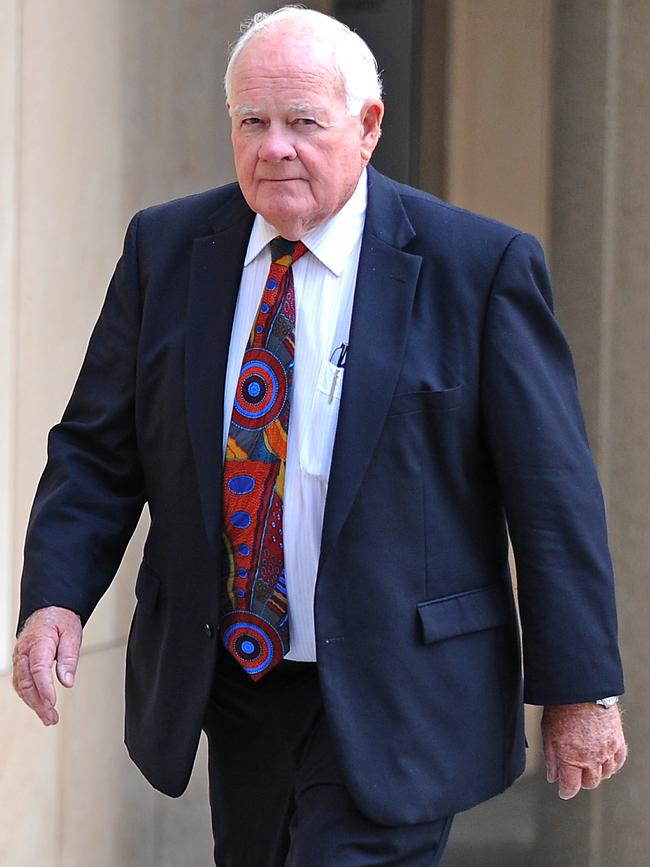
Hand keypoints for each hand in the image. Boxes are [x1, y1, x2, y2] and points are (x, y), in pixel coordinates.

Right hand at [12, 606, 81, 725]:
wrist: (49, 610)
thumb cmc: (60, 620)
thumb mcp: (72, 634)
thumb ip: (69, 658)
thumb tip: (67, 681)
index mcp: (38, 641)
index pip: (38, 668)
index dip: (44, 687)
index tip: (52, 701)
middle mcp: (24, 652)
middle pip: (27, 682)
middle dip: (38, 703)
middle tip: (52, 717)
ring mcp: (20, 658)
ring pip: (21, 686)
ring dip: (34, 704)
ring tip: (49, 718)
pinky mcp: (21, 664)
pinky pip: (21, 683)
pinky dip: (29, 697)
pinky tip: (39, 706)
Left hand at [542, 702, 626, 798]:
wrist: (581, 689)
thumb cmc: (561, 708)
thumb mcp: (548, 733)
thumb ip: (552, 758)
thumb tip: (553, 777)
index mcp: (571, 758)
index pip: (571, 787)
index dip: (566, 791)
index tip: (563, 791)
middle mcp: (591, 759)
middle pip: (590, 783)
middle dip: (580, 781)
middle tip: (574, 774)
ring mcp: (606, 751)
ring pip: (605, 774)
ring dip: (596, 773)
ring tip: (588, 765)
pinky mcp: (617, 741)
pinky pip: (618, 761)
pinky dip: (612, 764)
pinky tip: (605, 760)